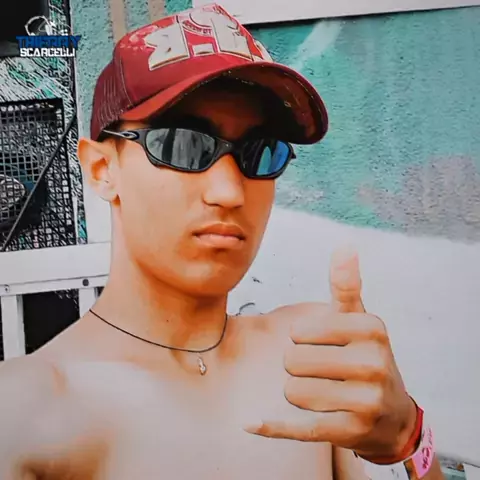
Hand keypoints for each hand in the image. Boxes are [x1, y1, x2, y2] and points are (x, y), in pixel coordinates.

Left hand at [245, 248, 417, 459]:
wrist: (394, 415)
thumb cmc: (367, 357)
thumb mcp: (359, 320)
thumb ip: (346, 286)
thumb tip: (344, 247)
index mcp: (371, 328)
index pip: (301, 331)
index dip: (301, 338)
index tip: (321, 344)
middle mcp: (373, 363)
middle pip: (293, 361)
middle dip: (297, 366)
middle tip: (321, 371)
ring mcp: (365, 401)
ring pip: (293, 391)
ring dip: (296, 392)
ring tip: (322, 392)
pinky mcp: (350, 432)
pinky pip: (299, 427)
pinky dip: (272, 426)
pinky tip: (250, 424)